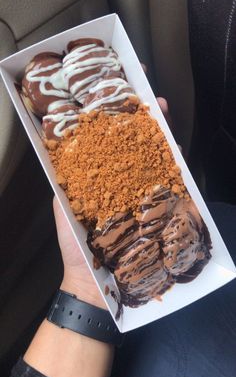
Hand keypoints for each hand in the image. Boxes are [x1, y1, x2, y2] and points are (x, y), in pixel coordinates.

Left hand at [53, 97, 174, 309]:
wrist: (94, 281)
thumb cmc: (76, 244)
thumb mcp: (65, 205)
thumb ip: (66, 178)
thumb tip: (61, 146)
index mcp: (99, 177)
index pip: (107, 141)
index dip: (113, 118)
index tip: (117, 94)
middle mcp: (122, 180)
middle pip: (133, 143)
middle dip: (141, 117)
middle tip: (149, 94)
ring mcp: (141, 192)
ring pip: (152, 156)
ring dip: (159, 133)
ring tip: (162, 111)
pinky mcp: (156, 207)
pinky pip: (167, 181)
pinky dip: (172, 163)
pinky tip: (174, 147)